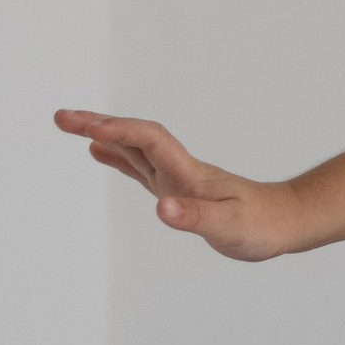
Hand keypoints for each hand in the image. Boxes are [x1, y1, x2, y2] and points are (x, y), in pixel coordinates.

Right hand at [54, 111, 301, 260]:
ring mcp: (175, 177)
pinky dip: (117, 156)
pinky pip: (140, 166)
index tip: (90, 130)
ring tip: (70, 124)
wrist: (283, 221)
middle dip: (98, 125)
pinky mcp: (176, 189)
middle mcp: (178, 169)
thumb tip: (161, 207)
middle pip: (135, 136)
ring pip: (133, 147)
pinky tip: (100, 152)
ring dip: (102, 134)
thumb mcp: (229, 227)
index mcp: (189, 173)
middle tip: (61, 117)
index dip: (121, 132)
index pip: (150, 141)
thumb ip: (195, 217)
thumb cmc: (260, 225)